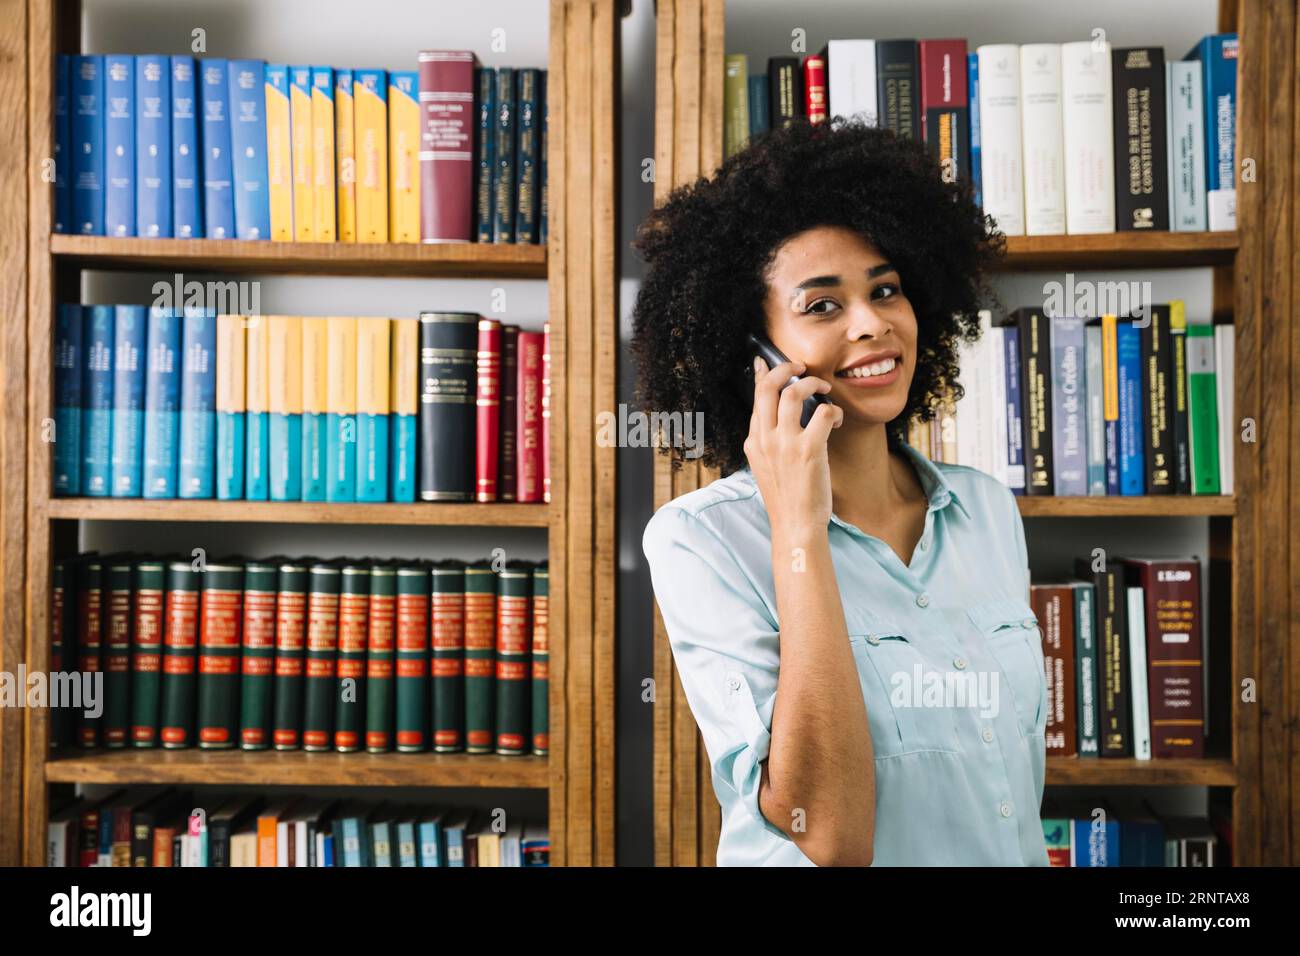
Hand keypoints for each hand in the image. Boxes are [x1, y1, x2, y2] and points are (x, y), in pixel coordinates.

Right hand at [743, 356, 843, 537]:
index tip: (766, 362)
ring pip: (793, 392)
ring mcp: (785, 444)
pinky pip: (822, 413)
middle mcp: (765, 439)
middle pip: (769, 386)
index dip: (763, 374)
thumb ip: (767, 441)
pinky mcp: (808, 450)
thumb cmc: (787, 498)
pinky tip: (836, 420)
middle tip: (801, 367)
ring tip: (824, 389)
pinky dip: (832, 411)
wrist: (796, 525)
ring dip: (812, 383)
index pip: (755, 397)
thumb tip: (774, 418)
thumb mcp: (765, 467)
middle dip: (786, 368)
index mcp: (753, 441)